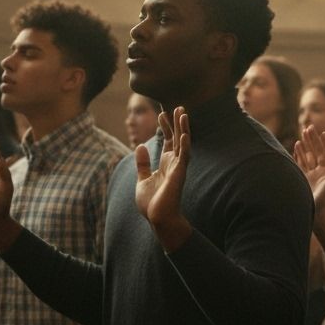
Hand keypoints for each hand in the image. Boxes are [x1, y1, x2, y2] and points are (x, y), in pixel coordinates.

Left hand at [135, 108, 191, 250]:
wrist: (158, 218)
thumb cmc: (152, 203)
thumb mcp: (142, 179)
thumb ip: (143, 163)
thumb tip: (140, 146)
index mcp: (166, 163)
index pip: (168, 140)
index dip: (165, 126)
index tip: (162, 112)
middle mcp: (174, 162)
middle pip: (177, 137)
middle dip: (177, 122)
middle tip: (178, 106)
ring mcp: (178, 167)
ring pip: (183, 143)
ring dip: (183, 129)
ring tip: (183, 113)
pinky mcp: (179, 174)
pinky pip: (184, 157)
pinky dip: (184, 145)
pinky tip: (184, 134)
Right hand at [294, 125, 324, 224]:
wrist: (317, 212)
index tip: (323, 132)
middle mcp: (321, 170)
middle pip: (316, 151)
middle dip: (313, 139)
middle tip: (309, 127)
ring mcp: (311, 173)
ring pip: (307, 155)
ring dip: (305, 144)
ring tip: (302, 133)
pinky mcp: (303, 178)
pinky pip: (300, 162)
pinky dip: (298, 154)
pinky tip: (296, 145)